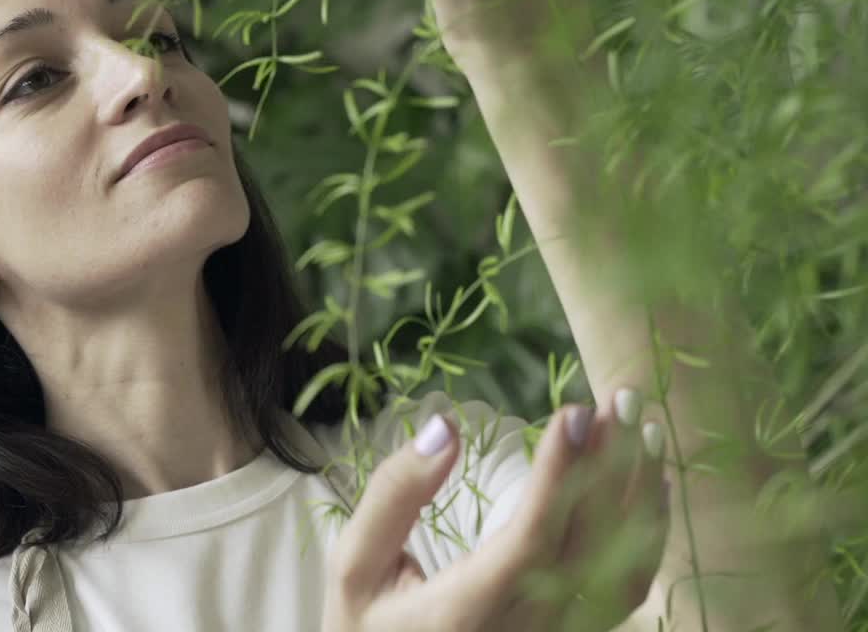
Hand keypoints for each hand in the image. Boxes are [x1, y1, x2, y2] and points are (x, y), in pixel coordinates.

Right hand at [321, 391, 668, 631]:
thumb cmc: (368, 626)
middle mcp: (525, 628)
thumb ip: (394, 496)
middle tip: (620, 397)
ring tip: (643, 426)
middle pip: (590, 545)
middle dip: (613, 463)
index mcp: (465, 611)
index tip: (575, 412)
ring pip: (622, 566)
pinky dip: (647, 530)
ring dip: (640, 492)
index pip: (530, 538)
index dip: (560, 475)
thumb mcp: (354, 566)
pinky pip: (627, 586)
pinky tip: (651, 481)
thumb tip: (445, 427)